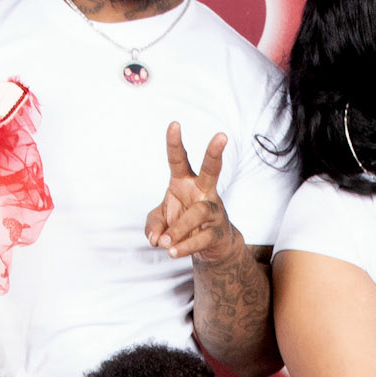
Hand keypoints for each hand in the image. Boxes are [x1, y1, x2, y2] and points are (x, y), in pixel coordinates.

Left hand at [145, 122, 238, 262]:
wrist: (211, 248)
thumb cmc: (184, 225)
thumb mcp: (161, 222)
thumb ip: (152, 225)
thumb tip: (156, 238)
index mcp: (185, 182)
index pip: (179, 159)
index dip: (175, 142)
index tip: (174, 124)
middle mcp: (203, 191)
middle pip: (211, 170)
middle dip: (215, 153)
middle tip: (222, 136)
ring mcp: (214, 210)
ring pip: (199, 212)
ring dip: (179, 228)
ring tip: (165, 243)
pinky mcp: (218, 232)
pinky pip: (202, 237)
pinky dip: (185, 246)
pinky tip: (173, 252)